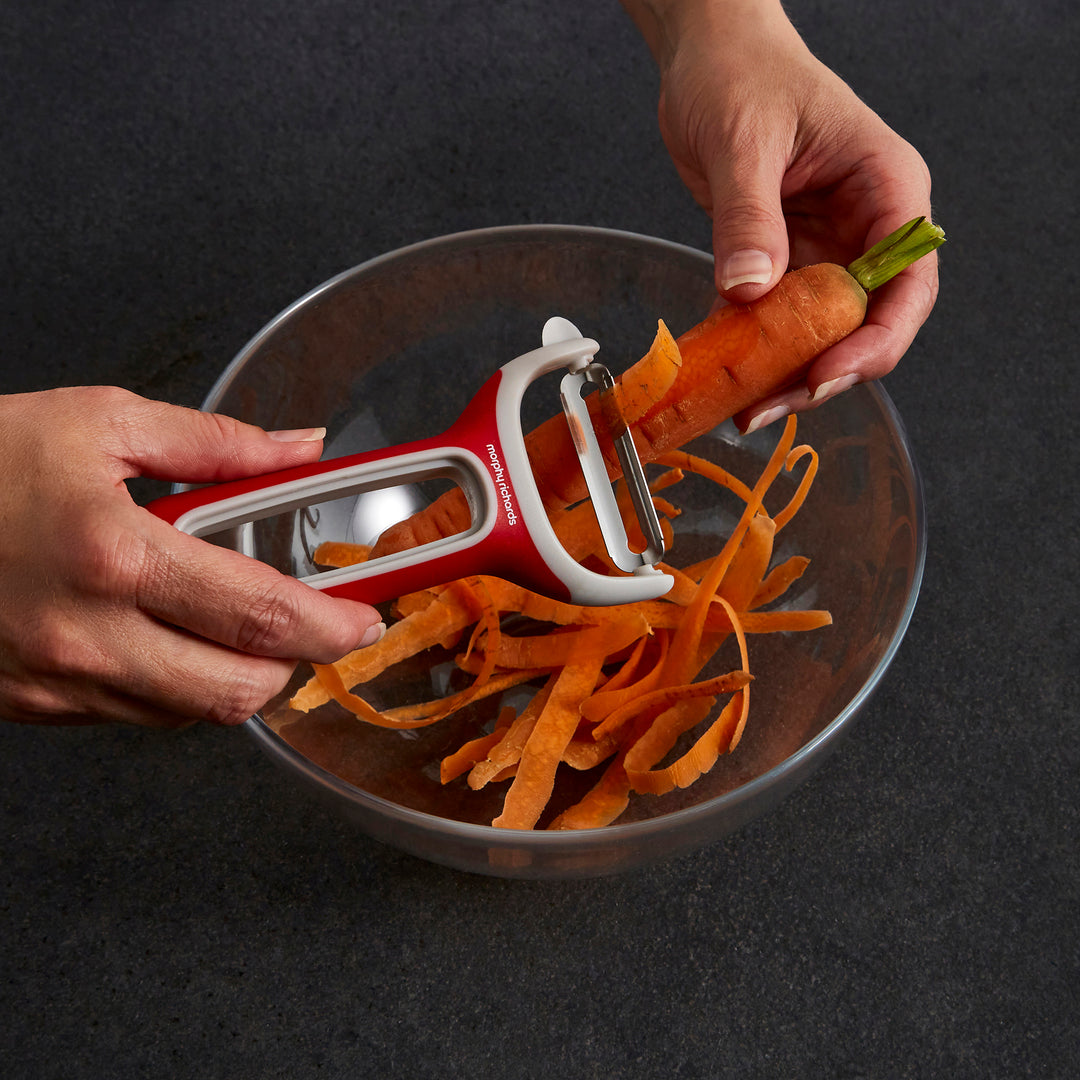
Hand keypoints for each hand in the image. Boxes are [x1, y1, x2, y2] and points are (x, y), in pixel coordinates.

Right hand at [0, 387, 383, 727]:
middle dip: (289, 665)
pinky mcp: (31, 705)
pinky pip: (132, 716)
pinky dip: (170, 687)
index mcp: (115, 556)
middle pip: (236, 692)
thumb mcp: (98, 422)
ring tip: (228, 623)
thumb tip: (300, 446)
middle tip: (302, 626)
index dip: (331, 627)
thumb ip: (216, 442)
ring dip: (231, 677)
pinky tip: (161, 637)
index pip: (260, 616)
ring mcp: (55, 681)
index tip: (363, 622)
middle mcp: (87, 634)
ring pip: (188, 715)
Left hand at [623, 0, 938, 429]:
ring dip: (784, 374)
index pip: (906, 282)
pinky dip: (751, 351)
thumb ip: (749, 216)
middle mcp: (864, 227)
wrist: (709, 59)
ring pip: (820, 332)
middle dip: (823, 370)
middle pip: (866, 322)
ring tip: (744, 406)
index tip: (827, 372)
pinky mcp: (782, 262)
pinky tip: (722, 377)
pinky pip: (774, 320)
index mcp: (886, 189)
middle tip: (770, 405)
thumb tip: (751, 288)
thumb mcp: (745, 141)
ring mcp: (823, 249)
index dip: (875, 339)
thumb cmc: (742, 74)